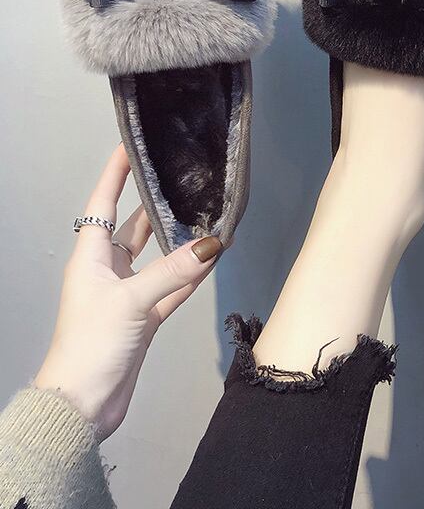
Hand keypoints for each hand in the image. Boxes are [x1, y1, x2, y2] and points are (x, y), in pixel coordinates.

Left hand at [34, 145, 221, 440]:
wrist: (83, 404)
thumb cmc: (92, 343)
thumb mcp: (131, 301)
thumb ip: (174, 272)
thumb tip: (213, 244)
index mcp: (91, 257)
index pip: (103, 203)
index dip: (115, 174)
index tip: (131, 146)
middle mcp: (109, 269)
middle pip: (135, 227)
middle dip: (157, 205)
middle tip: (185, 179)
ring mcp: (128, 293)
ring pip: (159, 258)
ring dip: (181, 243)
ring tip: (209, 217)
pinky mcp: (144, 316)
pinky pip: (172, 287)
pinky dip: (189, 276)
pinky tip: (211, 260)